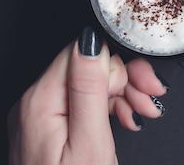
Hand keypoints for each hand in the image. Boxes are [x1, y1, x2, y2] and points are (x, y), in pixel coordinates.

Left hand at [7, 27, 167, 164]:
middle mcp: (35, 102)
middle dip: (124, 80)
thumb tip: (90, 41)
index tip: (145, 83)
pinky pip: (83, 102)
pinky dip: (108, 107)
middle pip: (87, 67)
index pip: (81, 54)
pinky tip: (125, 119)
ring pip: (89, 83)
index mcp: (40, 101)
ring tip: (142, 113)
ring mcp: (41, 114)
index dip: (117, 65)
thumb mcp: (89, 142)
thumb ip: (89, 89)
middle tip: (149, 100)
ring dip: (121, 94)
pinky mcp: (50, 125)